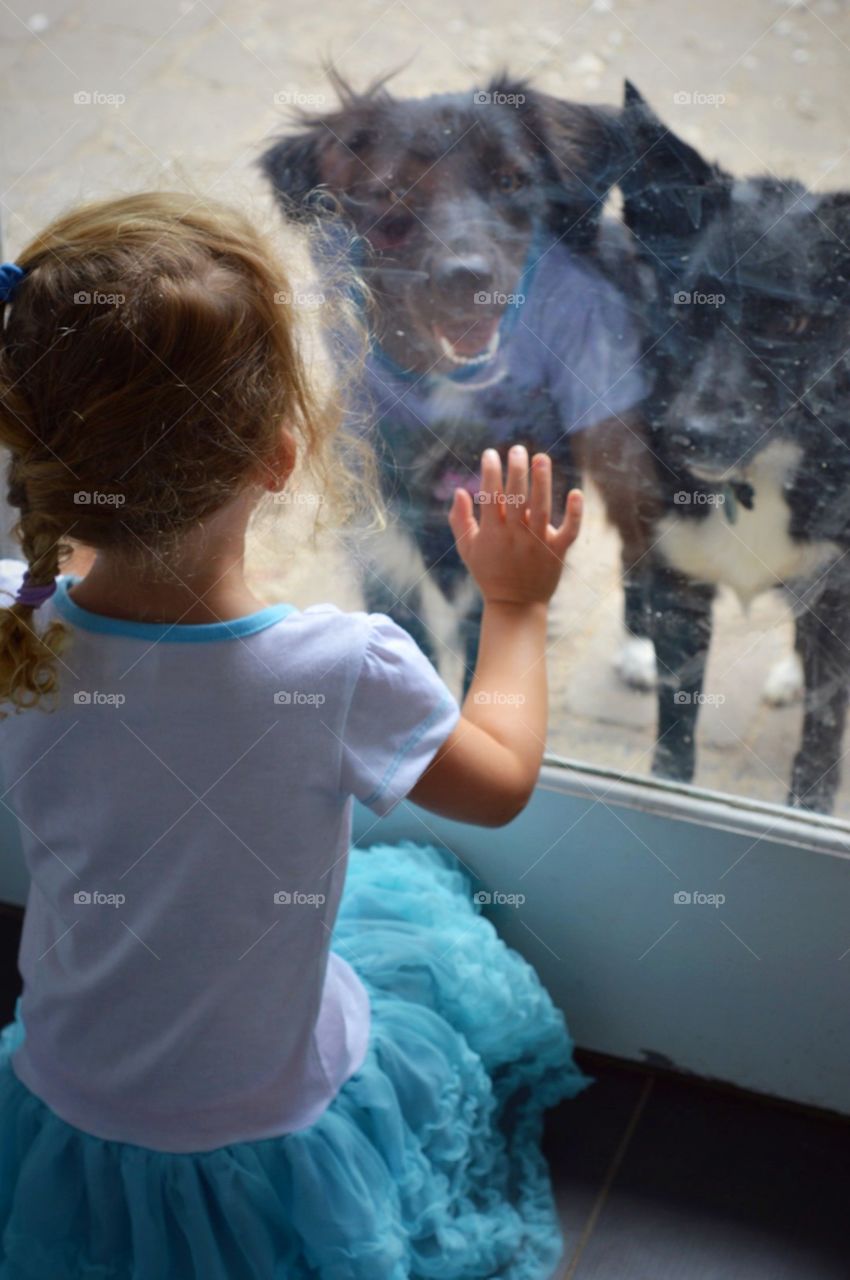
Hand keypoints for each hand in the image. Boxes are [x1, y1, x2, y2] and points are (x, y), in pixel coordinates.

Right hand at [448, 446, 582, 606]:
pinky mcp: (557, 551)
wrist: (515, 605)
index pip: (490, 496)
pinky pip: (569, 530)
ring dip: (541, 482)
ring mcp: (537, 543)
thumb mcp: (468, 549)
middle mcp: (514, 536)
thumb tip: (460, 491)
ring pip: (541, 508)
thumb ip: (460, 520)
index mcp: (492, 533)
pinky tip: (575, 493)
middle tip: (517, 449)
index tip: (490, 453)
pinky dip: (574, 513)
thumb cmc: (489, 573)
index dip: (490, 472)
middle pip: (516, 497)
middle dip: (516, 471)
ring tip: (541, 458)